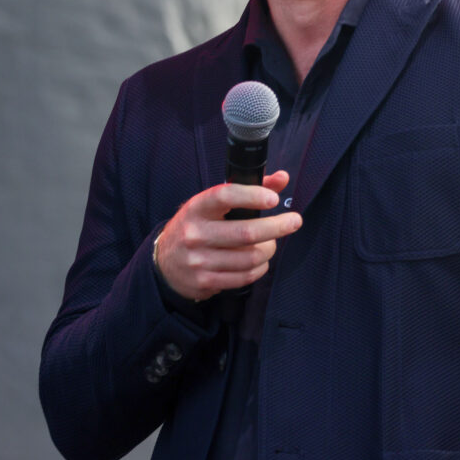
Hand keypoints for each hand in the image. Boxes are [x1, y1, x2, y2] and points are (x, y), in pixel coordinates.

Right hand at [154, 170, 301, 301]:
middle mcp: (195, 233)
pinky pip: (244, 276)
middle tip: (294, 221)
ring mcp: (199, 260)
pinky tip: (261, 260)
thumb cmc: (197, 225)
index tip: (274, 199)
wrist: (164, 262)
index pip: (225, 196)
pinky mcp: (205, 281)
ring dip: (269, 250)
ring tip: (271, 243)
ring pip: (250, 257)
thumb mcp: (212, 205)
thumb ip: (248, 189)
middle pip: (246, 233)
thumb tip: (282, 178)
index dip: (252, 196)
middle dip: (277, 227)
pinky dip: (260, 268)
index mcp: (197, 207)